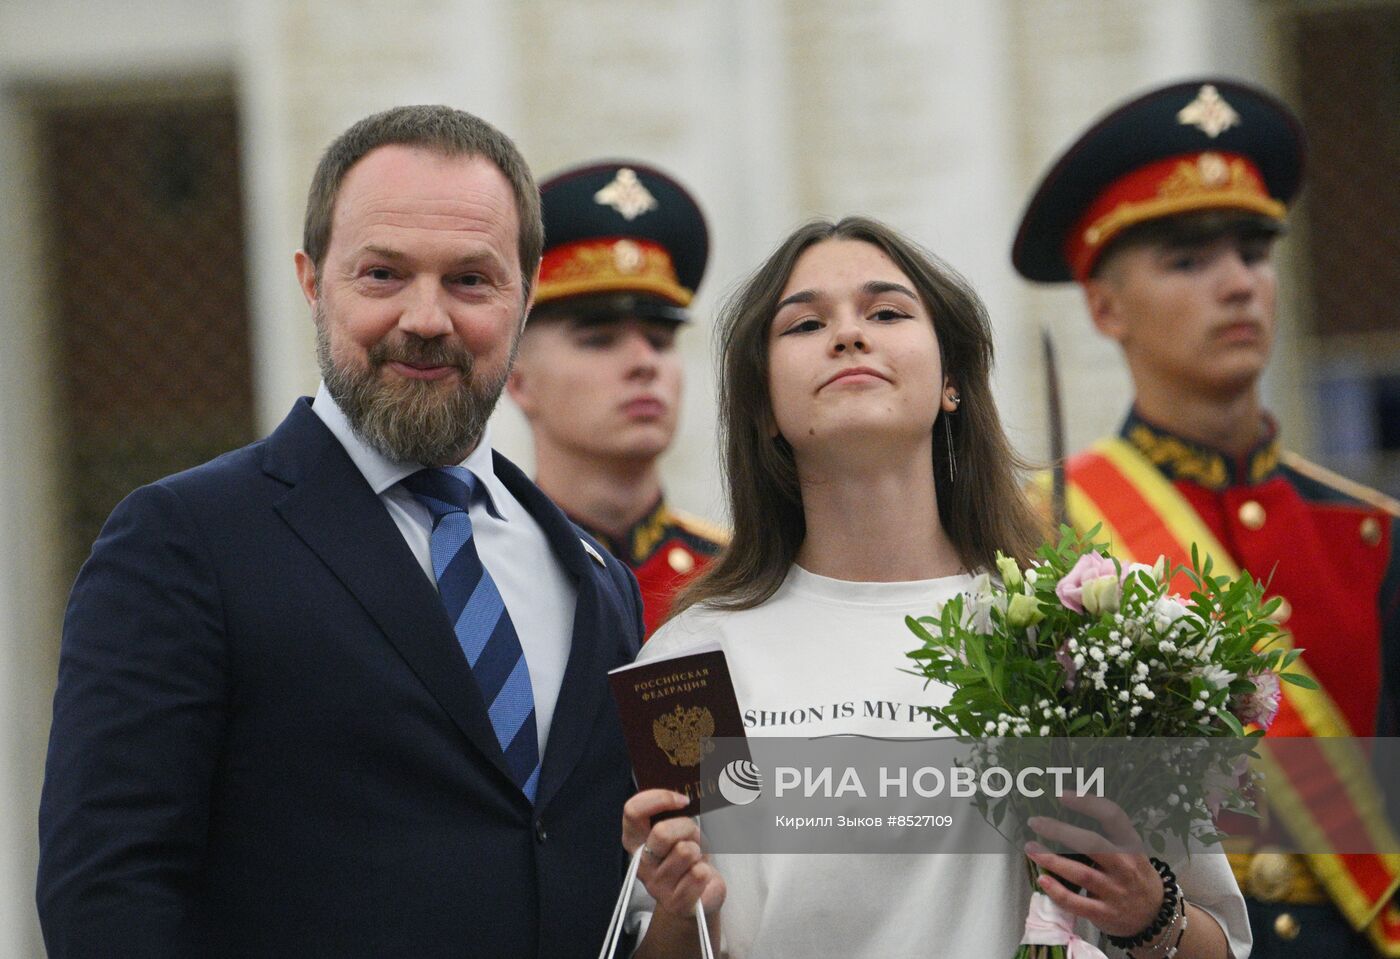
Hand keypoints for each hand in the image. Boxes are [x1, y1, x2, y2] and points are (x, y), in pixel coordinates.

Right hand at [622, 790, 725, 920]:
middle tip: (692, 837)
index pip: (633, 811)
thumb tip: (688, 793)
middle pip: (662, 832)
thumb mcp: (678, 830)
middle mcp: (641, 863)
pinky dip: (706, 872)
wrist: (697, 898)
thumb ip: (674, 813)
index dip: (659, 799)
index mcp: (635, 841)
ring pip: (685, 851)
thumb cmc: (687, 857)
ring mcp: (656, 885)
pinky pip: (698, 874)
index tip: (682, 801)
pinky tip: (700, 877)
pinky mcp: (675, 903)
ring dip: (698, 851)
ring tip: (695, 860)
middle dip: (686, 828)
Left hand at [1024, 792, 1163, 939]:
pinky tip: (1042, 879)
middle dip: (1060, 831)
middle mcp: (1125, 867)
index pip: (1113, 817)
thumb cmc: (1134, 877)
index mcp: (1131, 846)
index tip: (1062, 795)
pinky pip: (1077, 903)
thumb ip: (1106, 837)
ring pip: (1081, 873)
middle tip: (1035, 822)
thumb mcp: (1130, 853)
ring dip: (1052, 859)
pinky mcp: (1104, 914)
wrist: (1154, 917)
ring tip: (1030, 847)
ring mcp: (1115, 892)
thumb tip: (1064, 816)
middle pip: (1092, 844)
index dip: (1088, 803)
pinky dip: (1057, 891)